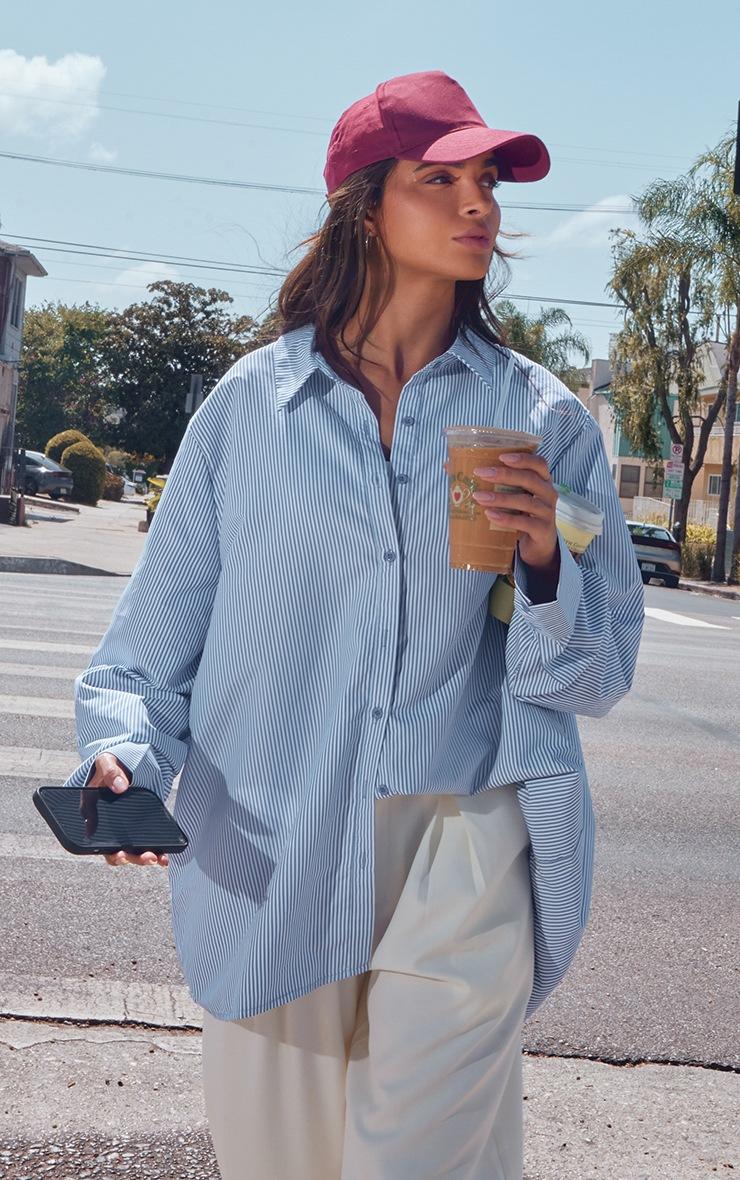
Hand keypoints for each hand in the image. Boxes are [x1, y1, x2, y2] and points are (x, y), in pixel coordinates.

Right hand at [87, 751, 168, 867]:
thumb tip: (120, 786)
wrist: (127, 763)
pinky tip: (163, 857)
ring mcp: (122, 828)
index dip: (106, 849)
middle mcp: (105, 826)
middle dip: (127, 857)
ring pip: (128, 850)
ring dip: (140, 858)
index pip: (94, 838)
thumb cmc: (110, 764)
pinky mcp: (137, 826)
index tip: (120, 853)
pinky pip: (143, 843)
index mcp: (92, 813)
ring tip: (155, 857)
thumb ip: (110, 772)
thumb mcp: (106, 762)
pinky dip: (154, 852)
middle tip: (142, 856)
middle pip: (113, 850)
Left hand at [472, 452, 558, 571]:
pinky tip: (490, 515)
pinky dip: (506, 518)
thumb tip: (449, 466)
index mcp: (541, 480)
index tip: (501, 456)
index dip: (522, 458)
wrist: (537, 545)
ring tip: (479, 496)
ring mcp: (547, 513)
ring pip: (525, 501)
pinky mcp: (542, 531)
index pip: (538, 463)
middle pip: (529, 479)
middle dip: (504, 475)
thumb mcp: (509, 496)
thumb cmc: (520, 513)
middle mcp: (548, 494)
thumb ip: (489, 481)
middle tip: (480, 473)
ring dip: (500, 498)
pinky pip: (525, 523)